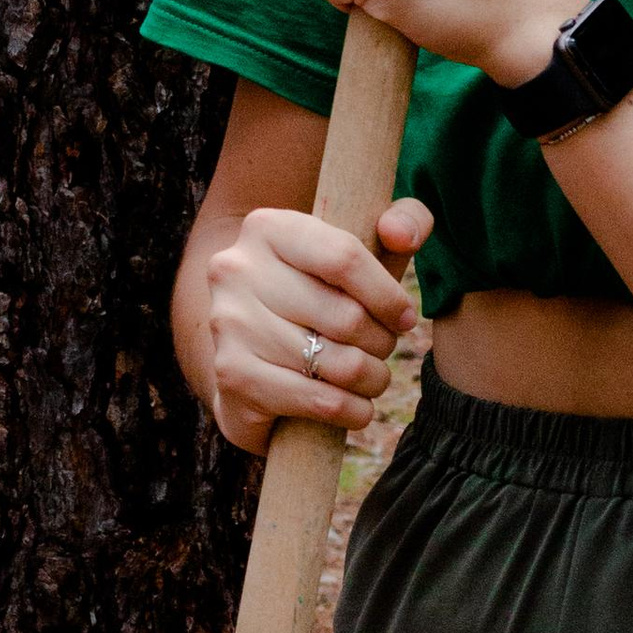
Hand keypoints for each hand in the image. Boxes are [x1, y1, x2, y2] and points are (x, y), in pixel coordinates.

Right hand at [202, 192, 434, 455]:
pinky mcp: (232, 375)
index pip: (345, 257)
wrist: (255, 354)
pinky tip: (355, 406)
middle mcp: (236, 269)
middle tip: (382, 349)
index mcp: (268, 228)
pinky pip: (318, 400)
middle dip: (382, 342)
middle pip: (346, 316)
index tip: (404, 318)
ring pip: (337, 364)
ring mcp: (228, 323)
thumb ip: (405, 223)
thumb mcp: (366, 252)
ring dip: (372, 379)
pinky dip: (351, 410)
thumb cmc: (323, 297)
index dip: (388, 296)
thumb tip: (401, 235)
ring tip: (370, 376)